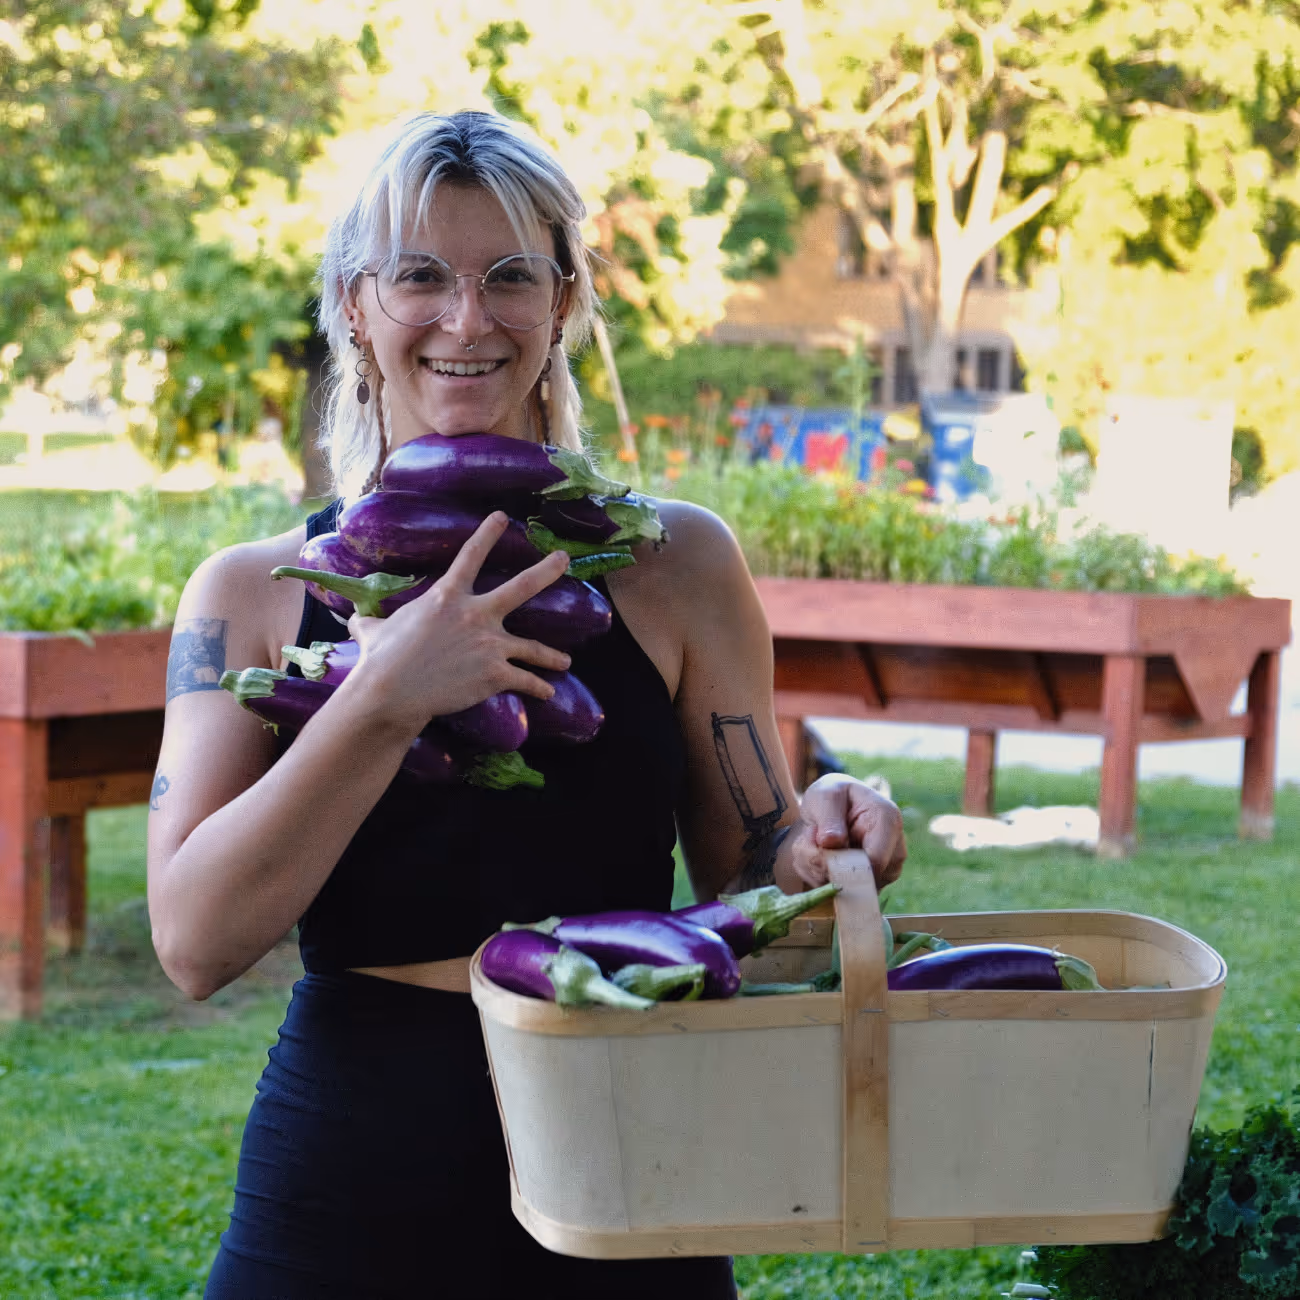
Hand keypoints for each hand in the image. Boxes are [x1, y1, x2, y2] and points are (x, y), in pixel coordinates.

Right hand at [344, 512, 572, 730]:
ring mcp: (490, 644)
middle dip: (547, 570)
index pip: (471, 555)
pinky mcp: (496, 673)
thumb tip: (353, 618)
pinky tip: (549, 691)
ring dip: (552, 656)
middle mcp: (476, 614)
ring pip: (533, 647)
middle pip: (522, 586)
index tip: (502, 516)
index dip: (488, 533)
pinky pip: (525, 679)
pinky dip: (539, 687)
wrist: (392, 692)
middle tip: (564, 558)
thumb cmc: (380, 659)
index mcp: (447, 596)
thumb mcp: (371, 630)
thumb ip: (370, 620)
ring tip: (565, 660)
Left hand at [788, 773, 906, 891]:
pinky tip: (818, 858)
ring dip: (821, 872)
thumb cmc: (831, 796)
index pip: (874, 860)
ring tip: (813, 846)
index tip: (819, 847)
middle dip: (826, 867)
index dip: (843, 864)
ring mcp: (886, 869)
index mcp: (888, 820)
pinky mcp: (872, 882)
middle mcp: (894, 848)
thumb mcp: (825, 796)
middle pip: (862, 880)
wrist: (831, 807)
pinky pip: (845, 893)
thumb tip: (831, 842)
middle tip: (809, 842)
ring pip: (850, 889)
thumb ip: (828, 818)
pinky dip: (822, 878)